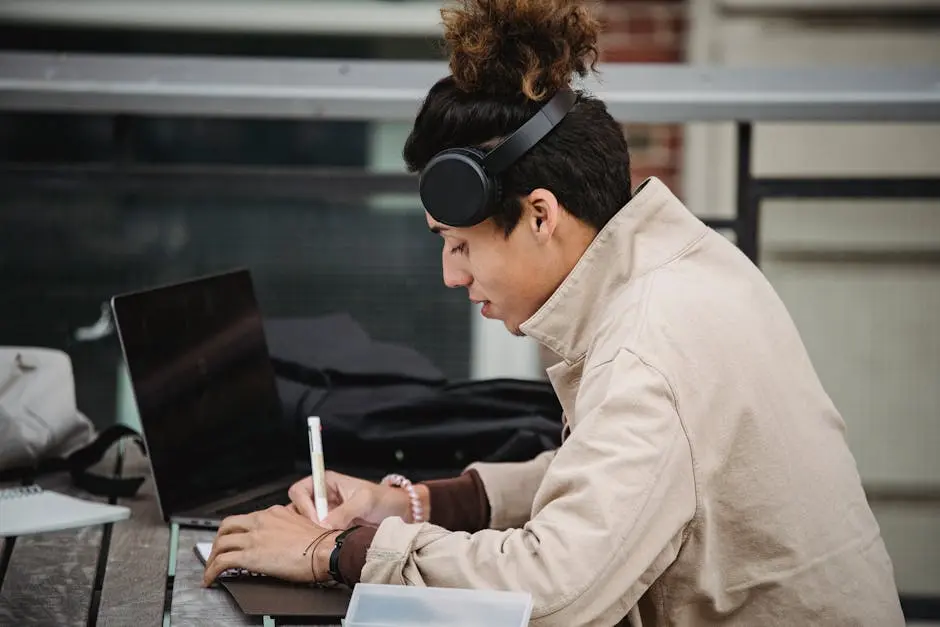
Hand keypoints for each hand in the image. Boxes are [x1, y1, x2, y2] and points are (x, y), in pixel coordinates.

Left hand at [201, 505, 338, 586]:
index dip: (237, 531)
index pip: (247, 518)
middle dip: (219, 540)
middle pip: (227, 526)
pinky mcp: (250, 556)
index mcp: (274, 513)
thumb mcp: (303, 523)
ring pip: (220, 543)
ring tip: (211, 569)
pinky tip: (211, 579)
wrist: (325, 550)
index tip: (236, 541)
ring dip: (212, 558)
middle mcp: (260, 521)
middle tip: (218, 552)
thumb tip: (285, 533)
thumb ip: (289, 524)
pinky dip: (212, 571)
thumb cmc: (321, 542)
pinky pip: (222, 562)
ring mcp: (254, 537)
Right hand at [288, 470, 426, 528]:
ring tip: (326, 539)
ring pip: (305, 524)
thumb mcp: (365, 501)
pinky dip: (320, 540)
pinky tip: (331, 544)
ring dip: (312, 532)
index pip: (299, 490)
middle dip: (306, 521)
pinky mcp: (332, 529)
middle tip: (320, 533)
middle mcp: (324, 497)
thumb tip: (324, 525)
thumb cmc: (385, 500)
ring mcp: (327, 513)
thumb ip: (344, 511)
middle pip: (298, 509)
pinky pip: (317, 535)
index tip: (316, 519)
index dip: (303, 505)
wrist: (400, 514)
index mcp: (327, 482)